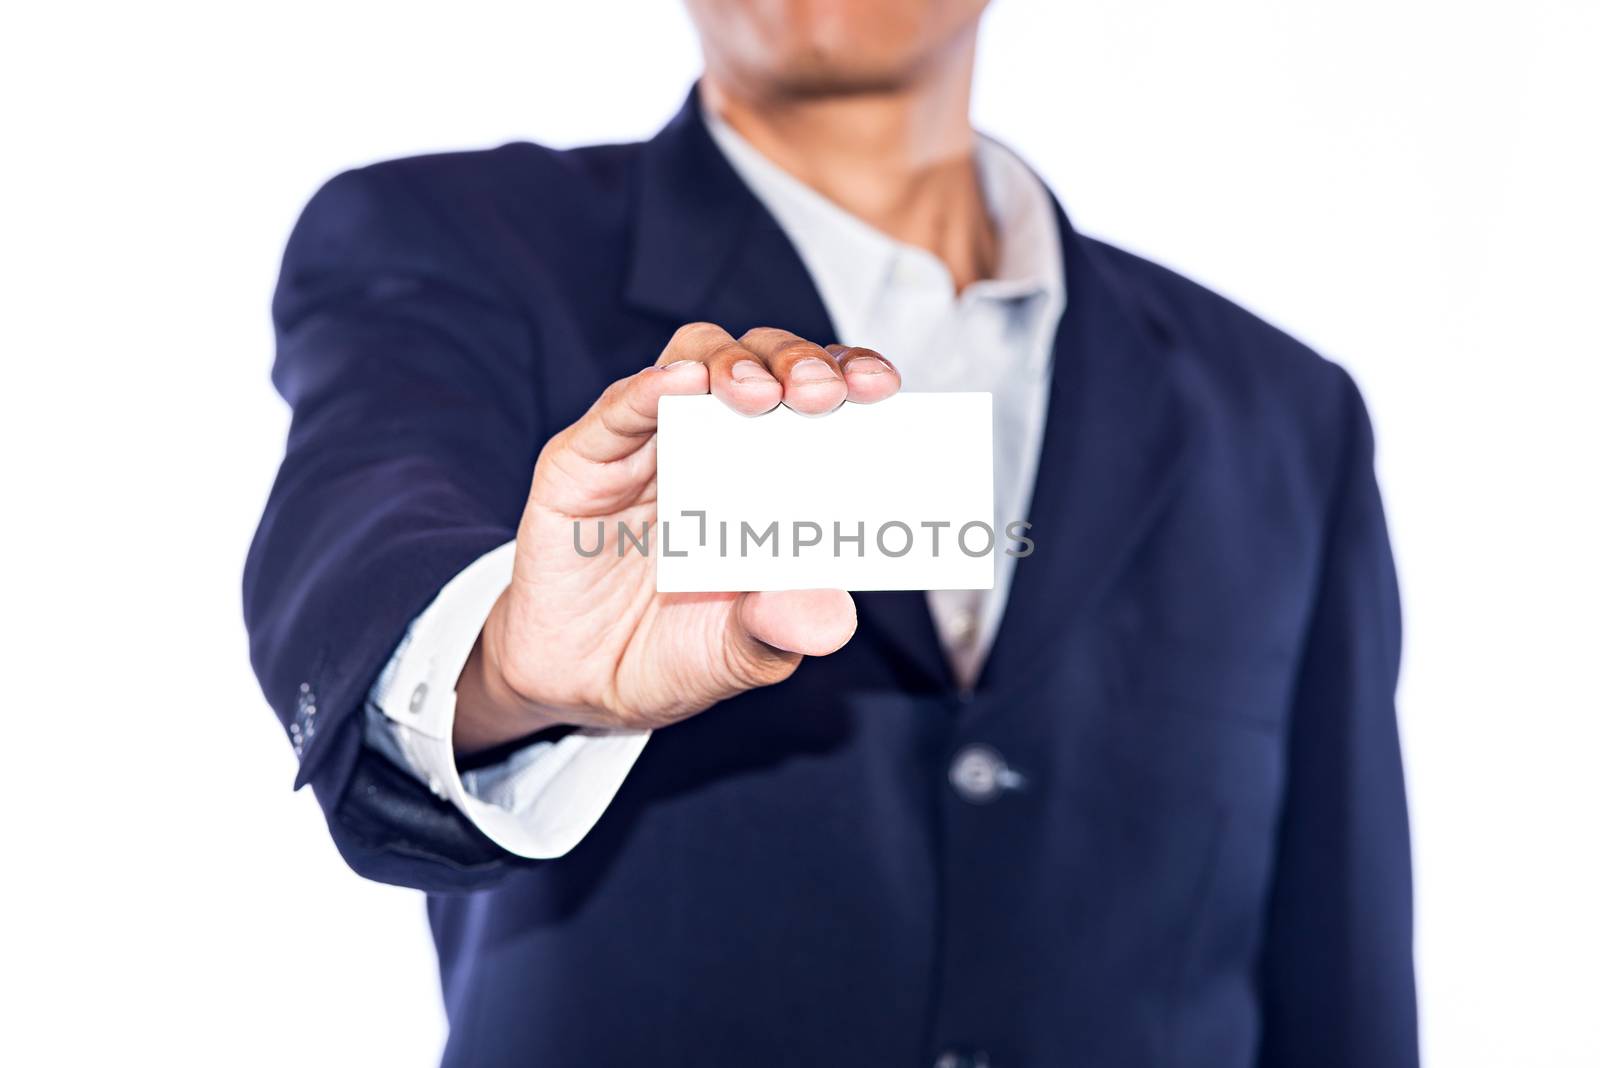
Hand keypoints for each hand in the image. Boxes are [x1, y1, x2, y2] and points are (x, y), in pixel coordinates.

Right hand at [453, 323, 900, 752]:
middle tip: (821, 394)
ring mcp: (647, 448)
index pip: (817, 399)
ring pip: (693, 362)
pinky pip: (617, 413)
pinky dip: (649, 390)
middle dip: (798, 364)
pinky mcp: (582, 463)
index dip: (849, 377)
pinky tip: (678, 385)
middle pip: (761, 363)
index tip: (880, 388)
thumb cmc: (672, 655)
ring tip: (758, 395)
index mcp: (769, 476)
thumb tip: (832, 616)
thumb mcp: (739, 657)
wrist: (580, 688)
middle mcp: (713, 446)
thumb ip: (780, 632)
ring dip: (732, 365)